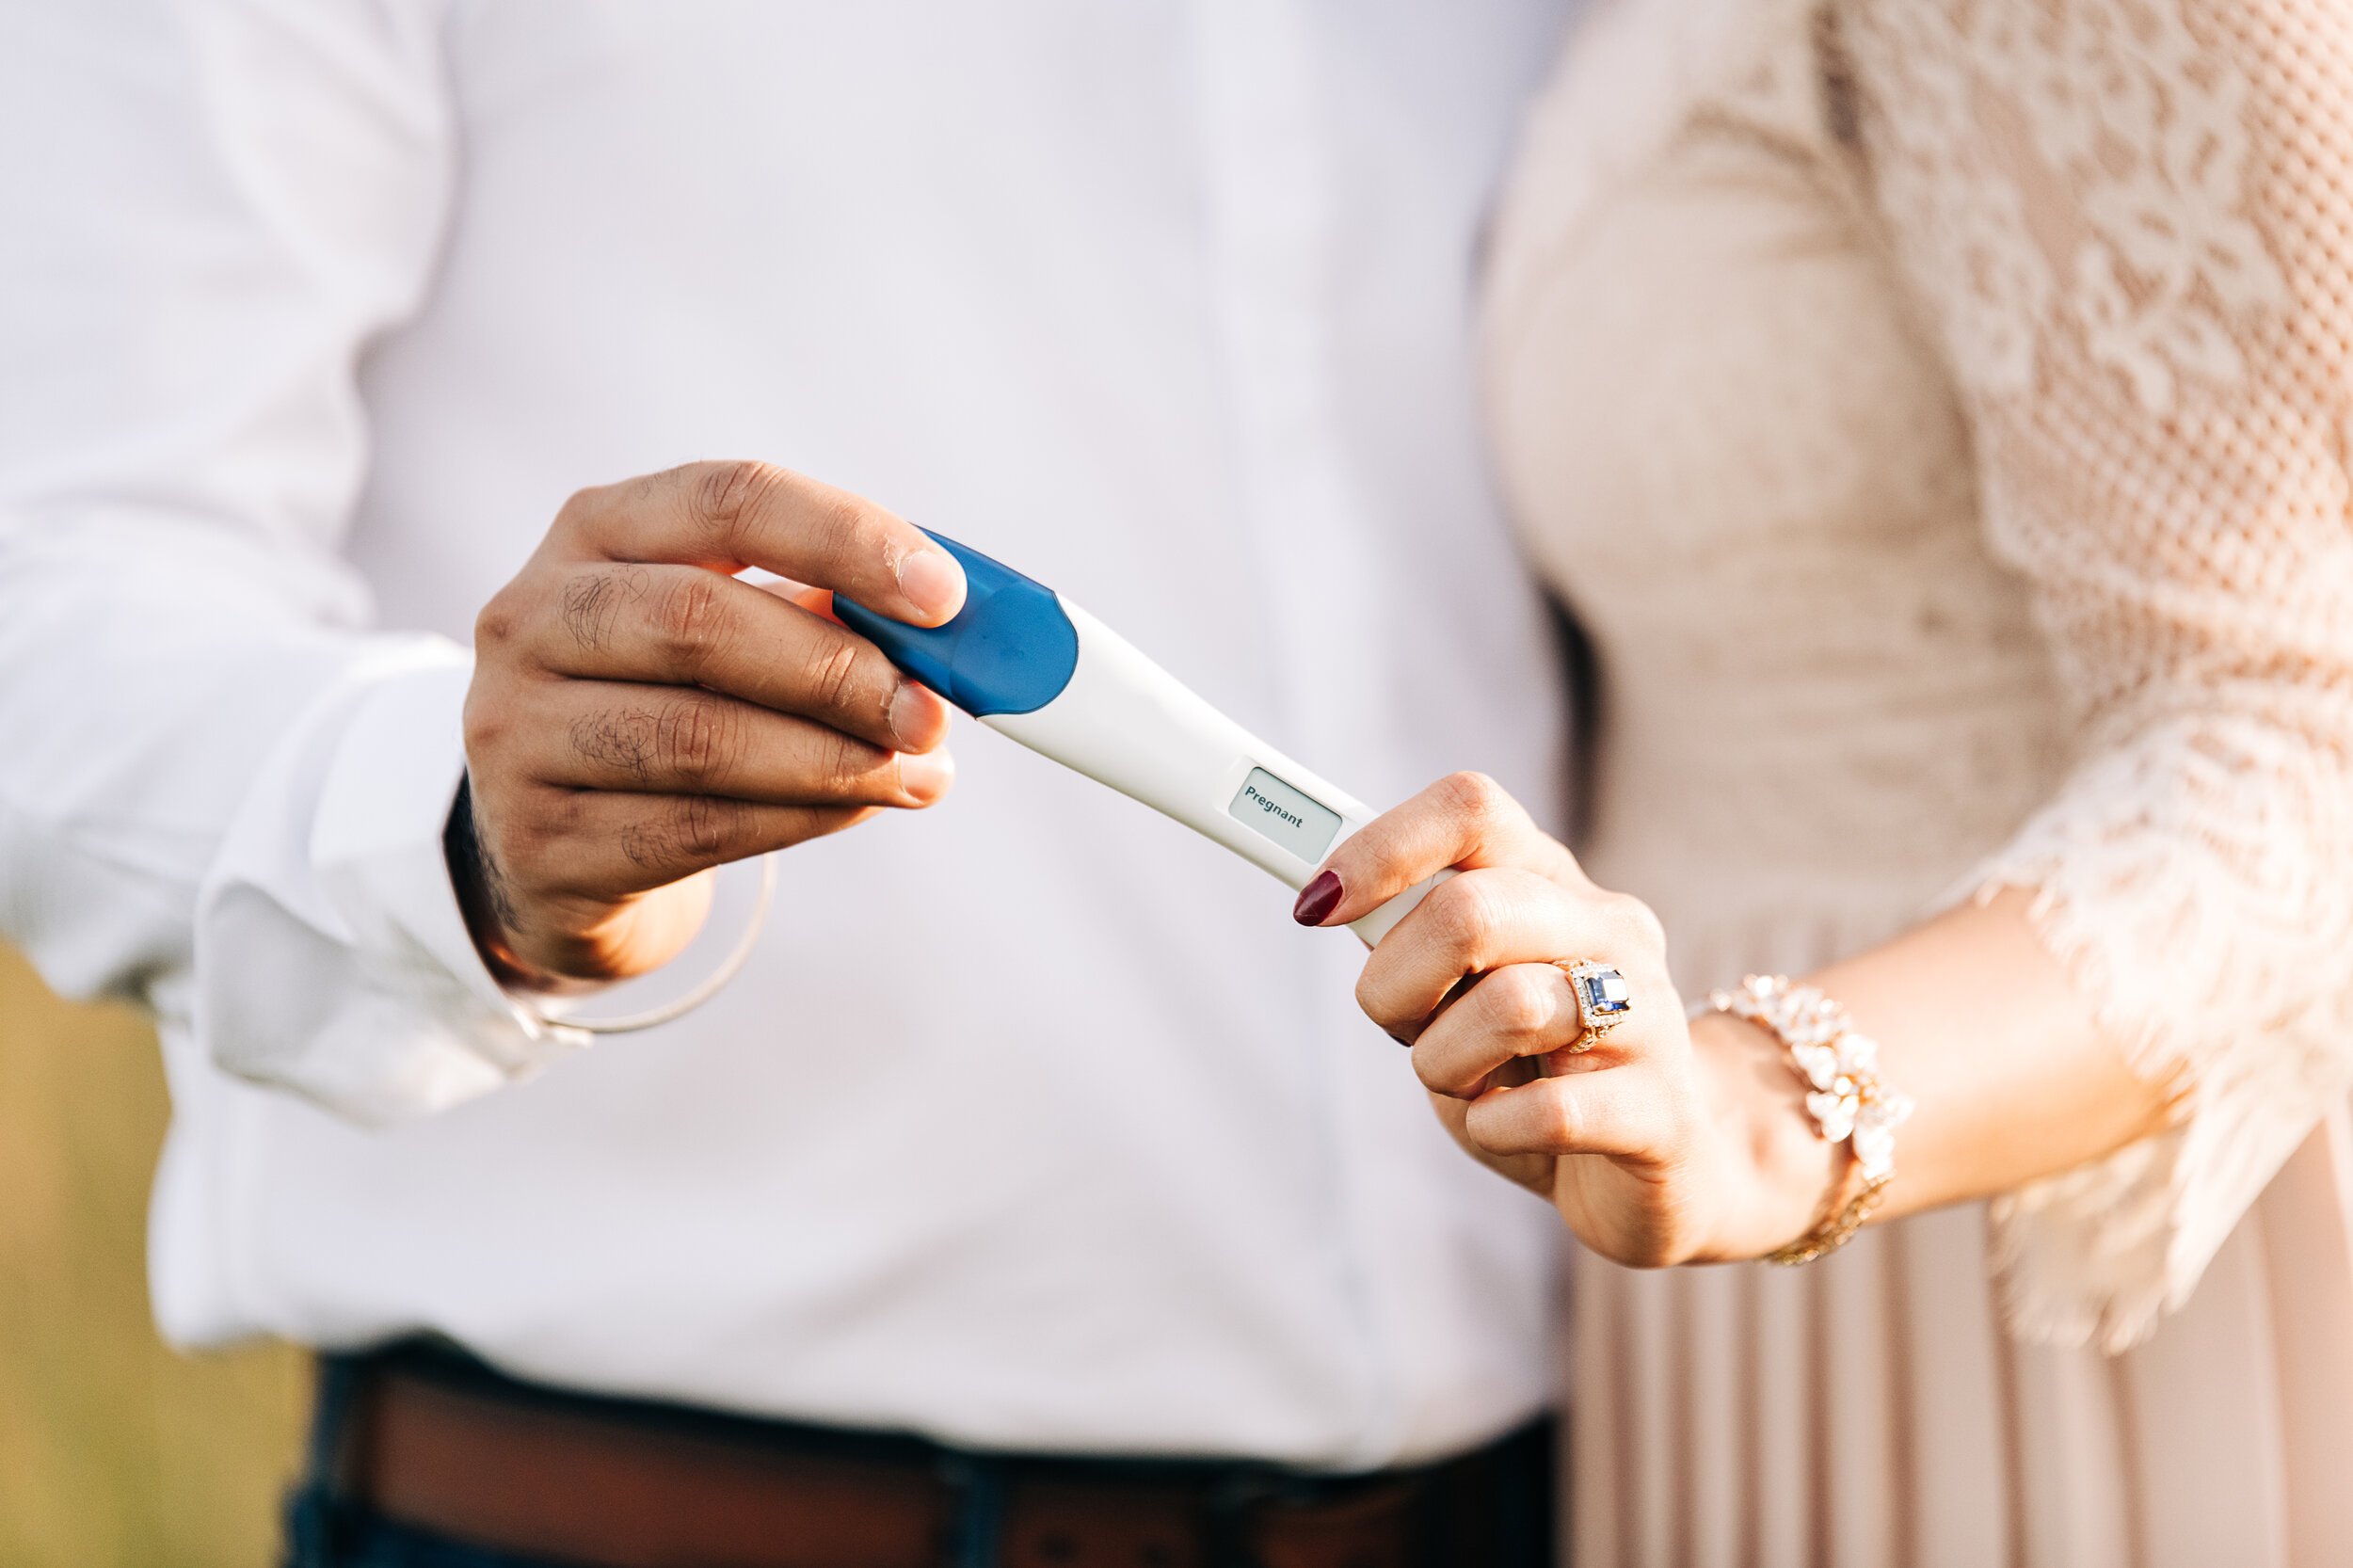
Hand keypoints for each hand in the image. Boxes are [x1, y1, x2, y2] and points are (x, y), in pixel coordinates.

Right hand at [452, 460, 964, 988]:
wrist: (550, 845)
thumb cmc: (670, 705)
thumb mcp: (728, 632)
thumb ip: (826, 614)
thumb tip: (956, 636)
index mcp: (594, 532)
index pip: (727, 500)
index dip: (845, 539)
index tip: (943, 595)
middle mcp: (532, 617)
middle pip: (699, 621)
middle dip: (840, 670)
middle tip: (931, 714)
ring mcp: (517, 732)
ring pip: (698, 738)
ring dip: (834, 759)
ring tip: (916, 774)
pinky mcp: (537, 841)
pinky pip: (692, 829)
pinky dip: (799, 818)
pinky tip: (857, 807)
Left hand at [1299, 773, 1836, 1265]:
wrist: (1663, 1167)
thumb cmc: (1533, 1070)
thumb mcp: (1461, 990)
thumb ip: (1411, 940)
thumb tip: (1322, 895)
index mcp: (1551, 882)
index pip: (1470, 808)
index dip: (1380, 848)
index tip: (1316, 906)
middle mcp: (1610, 930)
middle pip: (1471, 909)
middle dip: (1395, 983)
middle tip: (1402, 1027)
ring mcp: (1649, 1017)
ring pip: (1510, 1006)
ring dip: (1444, 1063)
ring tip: (1466, 1084)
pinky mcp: (1663, 1112)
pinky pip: (1546, 1112)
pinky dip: (1492, 1128)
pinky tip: (1503, 1128)